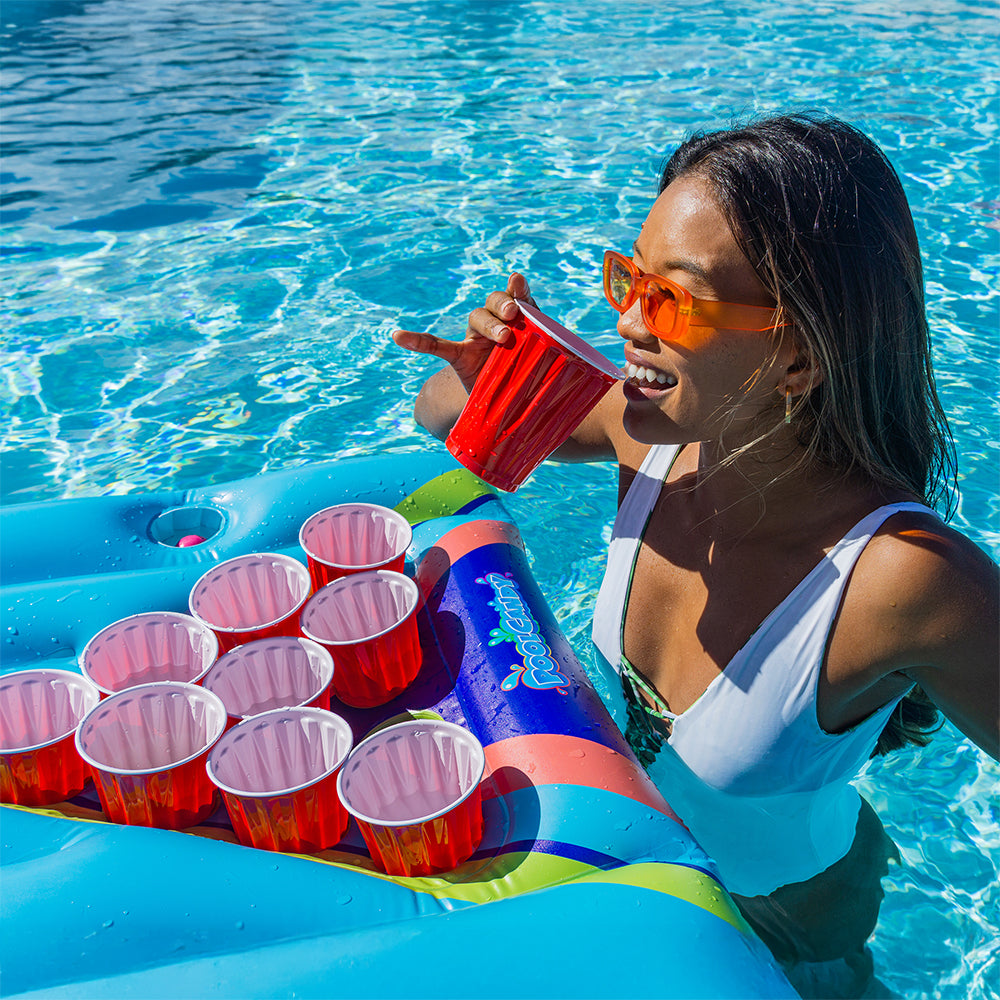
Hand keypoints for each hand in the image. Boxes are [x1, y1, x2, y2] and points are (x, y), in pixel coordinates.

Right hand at [392, 273, 535, 392]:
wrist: (505, 404)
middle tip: (513, 317)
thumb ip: (545, 340)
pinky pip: (436, 346)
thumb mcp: (541, 358)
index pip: (517, 299)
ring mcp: (475, 339)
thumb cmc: (528, 377)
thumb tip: (560, 338)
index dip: (518, 292)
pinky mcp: (459, 357)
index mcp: (519, 323)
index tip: (519, 286)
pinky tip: (398, 336)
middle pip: (494, 304)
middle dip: (503, 306)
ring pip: (477, 318)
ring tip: (503, 335)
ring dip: (489, 322)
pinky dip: (418, 341)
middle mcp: (495, 324)